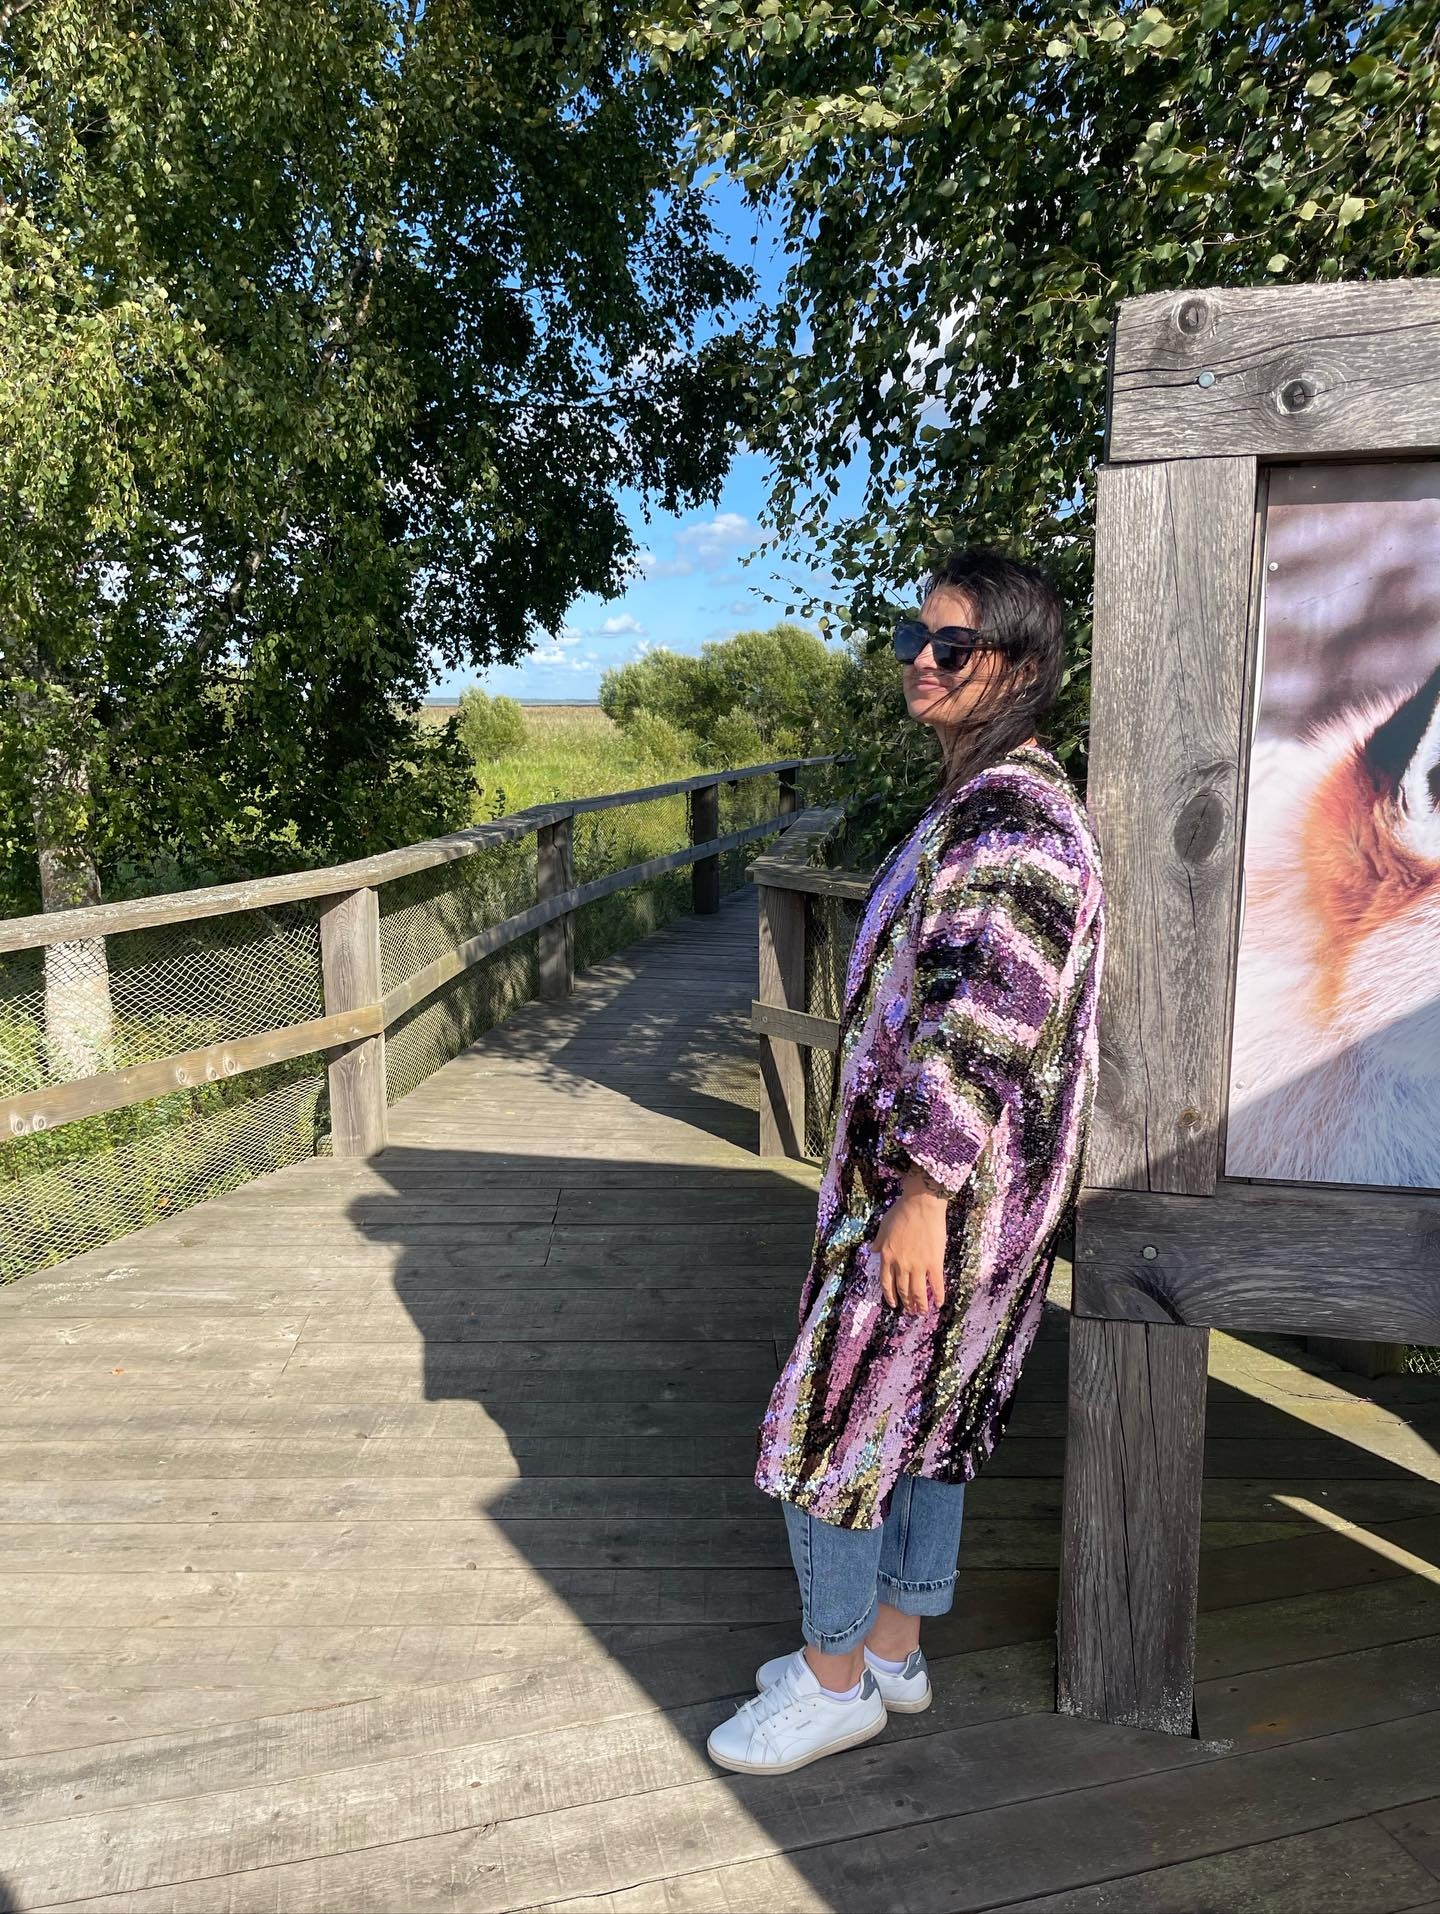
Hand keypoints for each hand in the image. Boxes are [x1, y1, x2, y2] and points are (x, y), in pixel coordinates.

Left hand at [872, 1171, 948, 1312]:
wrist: (921, 1204)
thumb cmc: (901, 1212)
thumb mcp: (883, 1226)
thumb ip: (878, 1241)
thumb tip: (872, 1250)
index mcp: (887, 1256)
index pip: (886, 1282)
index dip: (889, 1295)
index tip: (893, 1304)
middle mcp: (901, 1264)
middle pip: (902, 1289)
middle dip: (906, 1302)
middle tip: (909, 1311)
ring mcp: (918, 1265)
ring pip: (918, 1291)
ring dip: (919, 1304)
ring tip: (921, 1312)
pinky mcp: (934, 1262)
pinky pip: (936, 1284)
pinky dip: (938, 1295)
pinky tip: (939, 1303)